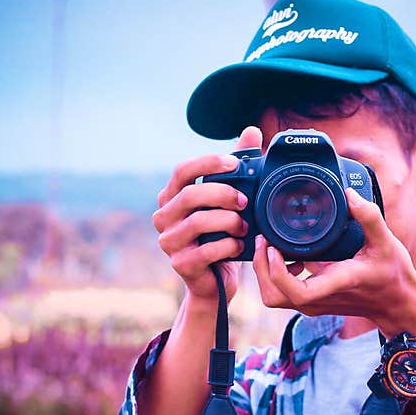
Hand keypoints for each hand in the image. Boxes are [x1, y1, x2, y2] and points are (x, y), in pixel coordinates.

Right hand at [152, 126, 262, 302]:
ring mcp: (168, 242)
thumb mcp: (229, 203)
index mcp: (172, 197)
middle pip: (190, 195)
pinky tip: (238, 246)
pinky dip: (228, 246)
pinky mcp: (180, 264)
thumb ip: (237, 168)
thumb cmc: (221, 237)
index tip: (235, 163)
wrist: (215, 283)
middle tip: (245, 200)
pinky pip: (206, 250)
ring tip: (244, 227)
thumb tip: (251, 131)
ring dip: (228, 222)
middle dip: (223, 194)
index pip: (181, 171)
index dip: (207, 162)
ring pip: (198, 222)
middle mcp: (164, 217)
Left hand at [253, 187, 415, 336]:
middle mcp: (319, 299)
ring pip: (274, 297)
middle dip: (261, 268)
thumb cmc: (394, 275)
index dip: (276, 271)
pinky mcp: (313, 302)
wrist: (398, 305)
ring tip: (270, 245)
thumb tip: (350, 194)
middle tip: (263, 239)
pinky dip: (276, 275)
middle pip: (273, 296)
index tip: (273, 246)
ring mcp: (314, 304)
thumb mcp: (388, 242)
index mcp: (336, 283)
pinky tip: (288, 256)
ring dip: (265, 272)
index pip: (295, 291)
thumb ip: (369, 217)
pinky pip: (283, 293)